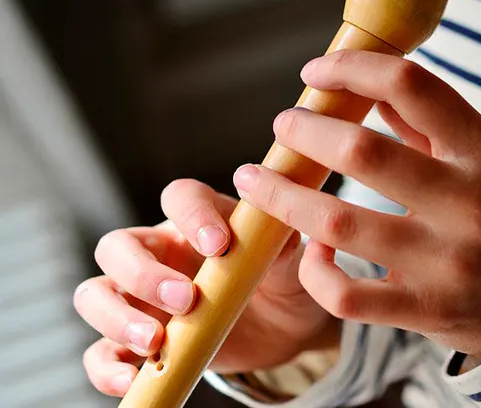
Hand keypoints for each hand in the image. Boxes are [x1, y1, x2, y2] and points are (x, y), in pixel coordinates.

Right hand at [73, 180, 338, 396]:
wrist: (283, 328)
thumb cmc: (281, 280)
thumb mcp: (288, 260)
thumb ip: (278, 242)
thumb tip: (276, 219)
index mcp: (197, 221)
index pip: (180, 198)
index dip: (193, 216)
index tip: (219, 245)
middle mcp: (159, 253)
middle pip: (118, 247)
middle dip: (143, 273)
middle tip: (186, 300)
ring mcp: (141, 298)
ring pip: (95, 295)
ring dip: (116, 318)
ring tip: (153, 342)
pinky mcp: (138, 342)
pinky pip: (101, 352)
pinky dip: (106, 367)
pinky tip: (129, 380)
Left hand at [233, 50, 480, 357]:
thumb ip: (430, 124)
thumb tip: (366, 86)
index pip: (411, 86)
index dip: (353, 69)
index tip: (317, 74)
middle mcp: (468, 205)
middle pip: (361, 152)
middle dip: (304, 132)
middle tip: (283, 127)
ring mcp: (444, 263)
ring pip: (337, 224)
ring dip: (283, 197)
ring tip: (257, 182)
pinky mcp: (423, 309)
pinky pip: (345, 294)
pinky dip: (315, 271)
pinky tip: (311, 253)